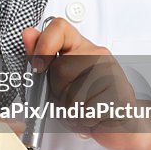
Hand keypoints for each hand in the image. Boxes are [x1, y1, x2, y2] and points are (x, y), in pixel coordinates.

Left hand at [21, 18, 138, 149]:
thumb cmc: (88, 100)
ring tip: (83, 109)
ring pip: (73, 96)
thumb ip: (42, 57)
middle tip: (72, 98)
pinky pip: (87, 111)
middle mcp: (97, 53)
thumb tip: (27, 34)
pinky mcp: (120, 93)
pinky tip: (94, 117)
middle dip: (59, 92)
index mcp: (80, 46)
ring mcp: (111, 71)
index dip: (44, 45)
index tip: (39, 66)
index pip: (59, 27)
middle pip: (61, 69)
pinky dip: (85, 121)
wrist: (123, 122)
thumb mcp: (59, 79)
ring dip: (72, 112)